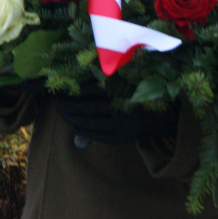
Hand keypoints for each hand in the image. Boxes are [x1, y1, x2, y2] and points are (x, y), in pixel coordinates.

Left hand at [53, 83, 177, 144]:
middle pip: (90, 108)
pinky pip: (99, 136)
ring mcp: (123, 126)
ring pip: (92, 123)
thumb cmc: (138, 94)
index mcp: (123, 91)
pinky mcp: (123, 138)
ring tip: (61, 114)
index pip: (93, 91)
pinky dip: (84, 131)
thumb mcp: (125, 81)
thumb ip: (105, 79)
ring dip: (73, 119)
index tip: (62, 89)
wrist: (161, 116)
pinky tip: (74, 125)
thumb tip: (77, 80)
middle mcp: (124, 109)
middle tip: (56, 103)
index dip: (76, 91)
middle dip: (70, 106)